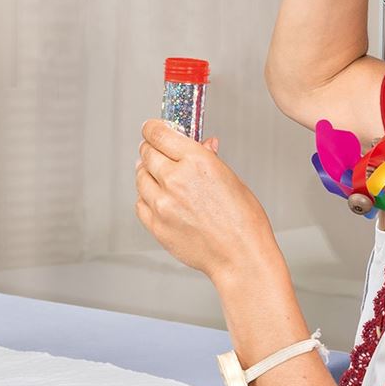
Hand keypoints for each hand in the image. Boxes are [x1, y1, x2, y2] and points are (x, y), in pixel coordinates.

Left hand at [135, 119, 277, 286]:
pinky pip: (140, 203)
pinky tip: (158, 199)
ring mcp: (162, 204)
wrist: (240, 256)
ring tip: (158, 176)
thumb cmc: (244, 221)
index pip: (158, 134)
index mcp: (197, 161)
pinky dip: (146, 197)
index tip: (151, 129)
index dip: (152, 129)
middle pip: (146, 153)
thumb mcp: (231, 179)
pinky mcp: (156, 225)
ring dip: (147, 173)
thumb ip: (209, 159)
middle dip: (150, 149)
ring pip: (140, 178)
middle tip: (156, 151)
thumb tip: (203, 144)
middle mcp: (175, 180)